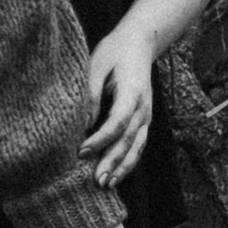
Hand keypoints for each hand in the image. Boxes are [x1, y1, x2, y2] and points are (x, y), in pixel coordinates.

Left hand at [80, 19, 155, 190]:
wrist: (139, 42)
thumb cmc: (114, 52)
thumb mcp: (96, 65)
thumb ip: (90, 94)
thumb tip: (83, 124)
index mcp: (132, 92)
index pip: (117, 122)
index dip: (100, 140)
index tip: (81, 152)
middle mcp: (144, 108)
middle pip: (128, 140)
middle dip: (112, 162)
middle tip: (96, 181)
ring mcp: (146, 116)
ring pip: (137, 147)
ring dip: (122, 168)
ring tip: (107, 185)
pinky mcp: (143, 121)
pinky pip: (138, 145)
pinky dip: (128, 162)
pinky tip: (115, 175)